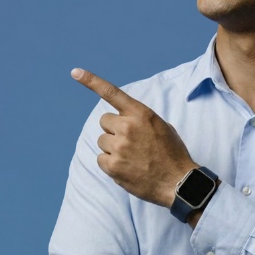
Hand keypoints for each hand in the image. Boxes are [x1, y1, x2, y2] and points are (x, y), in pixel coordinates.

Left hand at [72, 68, 197, 206]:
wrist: (178, 182)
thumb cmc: (171, 153)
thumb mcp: (161, 126)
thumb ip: (139, 119)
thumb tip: (122, 119)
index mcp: (141, 114)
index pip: (112, 93)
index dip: (91, 81)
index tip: (75, 72)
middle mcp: (128, 127)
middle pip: (104, 121)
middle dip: (113, 129)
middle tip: (130, 142)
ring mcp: (119, 147)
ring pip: (102, 141)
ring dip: (112, 148)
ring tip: (132, 157)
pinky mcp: (113, 166)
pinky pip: (101, 159)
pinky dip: (110, 164)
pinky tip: (127, 168)